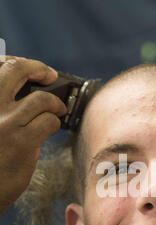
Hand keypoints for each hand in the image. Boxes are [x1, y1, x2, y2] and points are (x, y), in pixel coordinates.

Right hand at [0, 56, 66, 215]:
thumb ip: (1, 107)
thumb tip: (27, 92)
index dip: (12, 61)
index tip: (25, 65)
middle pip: (15, 69)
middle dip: (37, 67)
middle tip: (49, 74)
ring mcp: (4, 122)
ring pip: (41, 98)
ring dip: (55, 104)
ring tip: (58, 110)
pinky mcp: (21, 141)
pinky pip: (49, 121)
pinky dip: (55, 122)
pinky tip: (52, 128)